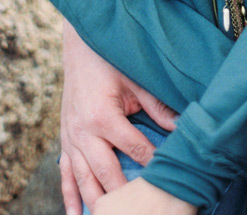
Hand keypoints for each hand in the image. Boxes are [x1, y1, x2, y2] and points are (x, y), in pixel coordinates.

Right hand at [60, 21, 179, 214]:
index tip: (167, 179)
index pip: (134, 149)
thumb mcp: (135, 80)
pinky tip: (75, 214)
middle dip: (124, 194)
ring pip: (84, 179)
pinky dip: (69, 196)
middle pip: (107, 173)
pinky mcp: (65, 140)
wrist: (80, 47)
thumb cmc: (109, 61)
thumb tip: (182, 126)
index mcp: (103, 116)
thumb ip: (157, 106)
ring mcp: (71, 138)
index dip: (153, 164)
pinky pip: (65, 174)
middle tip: (139, 210)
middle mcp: (84, 132)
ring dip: (96, 201)